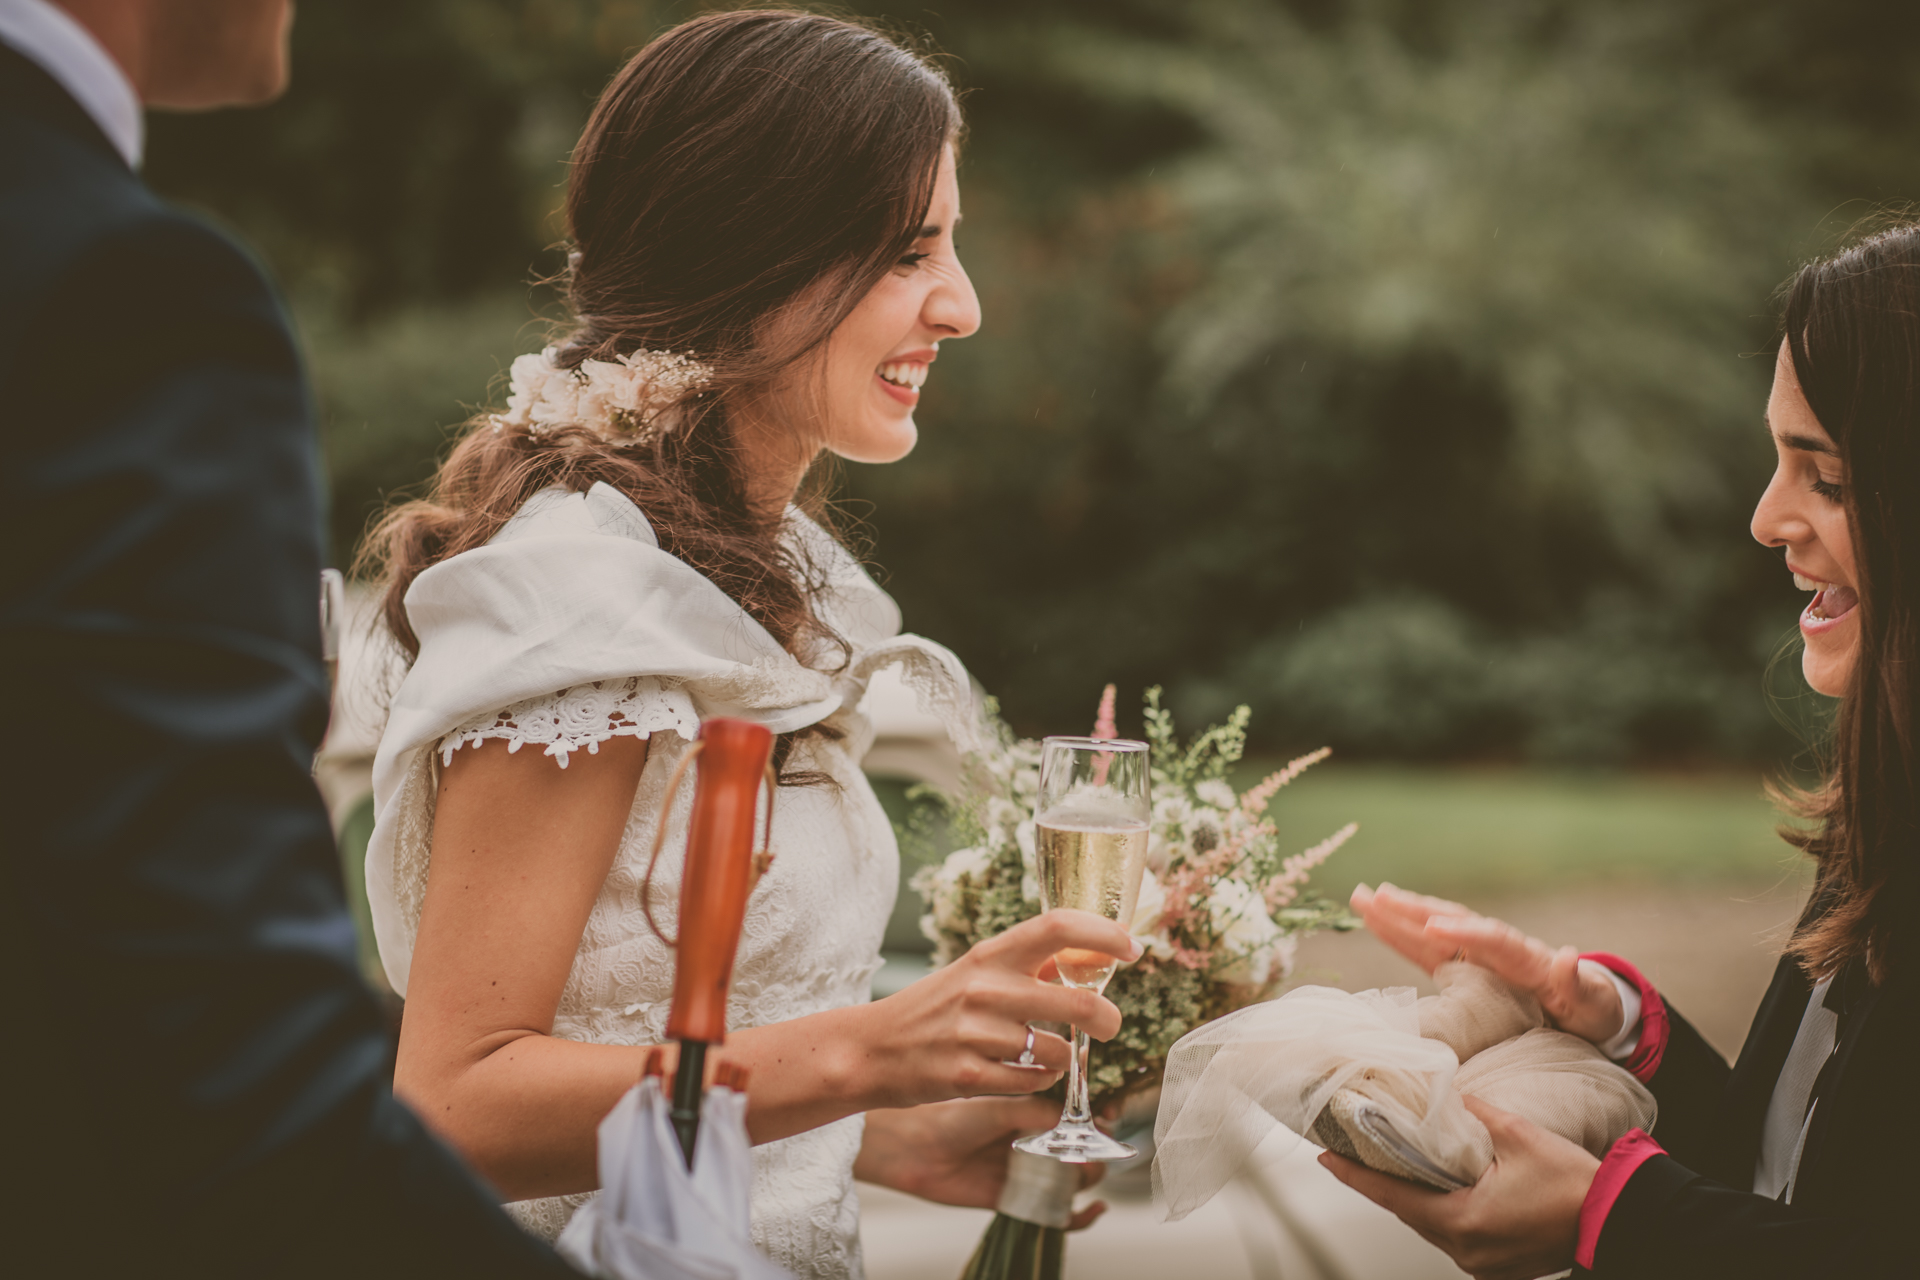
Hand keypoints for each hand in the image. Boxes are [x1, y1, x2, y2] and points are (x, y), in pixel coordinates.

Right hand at [847, 909, 1137, 1109]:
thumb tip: (1085, 957)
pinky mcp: (969, 1077)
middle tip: (1111, 1025)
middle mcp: (985, 989)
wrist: (870, 1050)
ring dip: (1064, 1058)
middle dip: (1108, 1018)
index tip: (1131, 947)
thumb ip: (1024, 965)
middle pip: (1079, 1000)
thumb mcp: (973, 973)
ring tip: (1044, 1056)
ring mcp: (976, 1034)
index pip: (1058, 927)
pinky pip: (1034, 1084)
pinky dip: (1038, 1082)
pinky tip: (1021, 1074)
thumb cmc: (930, 1010)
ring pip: (1060, 1052)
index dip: (1104, 934)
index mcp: (989, 955)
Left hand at [856, 1098, 1107, 1229]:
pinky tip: (1094, 1209)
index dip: (1096, 1118)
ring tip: (1079, 1171)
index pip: (1078, 1116)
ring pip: (1077, 1181)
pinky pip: (1059, 1213)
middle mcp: (1035, 1141)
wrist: (915, 1150)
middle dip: (1096, 1151)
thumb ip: (1036, 1112)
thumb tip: (1073, 1117)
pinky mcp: (1021, 1200)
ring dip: (1088, 1179)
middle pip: (1085, 1150)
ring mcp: (1030, 1171)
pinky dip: (1082, 1216)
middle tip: (1093, 1149)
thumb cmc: (950, 1118)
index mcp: (1032, 1111)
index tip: (1106, 1117)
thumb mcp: (998, 1106)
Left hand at [1318, 1096, 1596, 1279]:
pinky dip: (1442, 1211)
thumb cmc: (1574, 1183)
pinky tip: (1439, 1189)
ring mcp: (1482, 1263)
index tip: (1325, 1157)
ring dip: (1414, 1198)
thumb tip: (1448, 1094)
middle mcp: (1466, 1250)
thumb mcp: (1520, 1136)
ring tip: (1393, 1165)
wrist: (1619, 1220)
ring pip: (1432, 1225)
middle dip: (1382, 1182)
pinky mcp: (1498, 1266)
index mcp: (1462, 1221)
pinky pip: (1456, 1235)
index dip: (1355, 1175)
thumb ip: (1475, 1114)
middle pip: (1409, 1212)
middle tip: (1353, 1153)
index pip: (1392, 1196)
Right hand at [1351, 883, 1624, 1044]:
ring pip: (1433, 929)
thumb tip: (1566, 956)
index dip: (1466, 934)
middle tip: (1378, 895)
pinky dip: (1400, 935)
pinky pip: (1426, 950)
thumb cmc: (1591, 1008)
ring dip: (1398, 914)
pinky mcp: (1464, 967)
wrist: (1588, 1008)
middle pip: (1453, 922)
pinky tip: (1373, 921)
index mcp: (1527, 957)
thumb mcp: (1592, 1001)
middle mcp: (1496, 947)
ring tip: (1362, 897)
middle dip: (1415, 910)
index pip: (1493, 940)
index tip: (1436, 927)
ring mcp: (1477, 954)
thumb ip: (1576, 982)